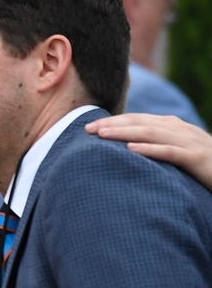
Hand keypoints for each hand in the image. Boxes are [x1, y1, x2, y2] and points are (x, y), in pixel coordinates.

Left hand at [86, 113, 211, 189]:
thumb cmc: (205, 167)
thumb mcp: (180, 154)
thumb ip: (159, 147)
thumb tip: (128, 149)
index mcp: (176, 128)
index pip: (140, 120)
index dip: (115, 121)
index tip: (89, 126)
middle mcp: (182, 131)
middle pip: (142, 123)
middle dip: (113, 124)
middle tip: (86, 128)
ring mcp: (191, 143)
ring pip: (152, 133)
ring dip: (125, 132)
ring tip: (101, 135)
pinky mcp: (198, 159)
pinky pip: (171, 153)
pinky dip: (151, 150)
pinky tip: (131, 149)